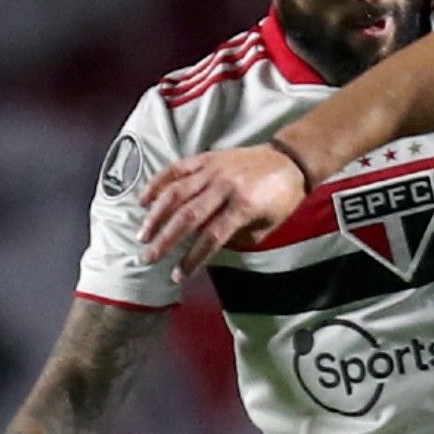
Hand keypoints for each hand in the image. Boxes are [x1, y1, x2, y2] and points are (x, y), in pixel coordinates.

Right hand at [139, 143, 308, 281]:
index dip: (193, 258)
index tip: (178, 275)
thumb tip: (207, 246)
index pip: (212, 237)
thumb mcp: (267, 226)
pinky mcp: (207, 158)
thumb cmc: (281, 198)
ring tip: (143, 234)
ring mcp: (214, 170)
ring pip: (177, 192)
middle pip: (189, 216)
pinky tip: (144, 200)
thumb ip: (237, 238)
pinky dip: (158, 184)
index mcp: (245, 206)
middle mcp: (226, 187)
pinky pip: (177, 169)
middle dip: (166, 240)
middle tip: (148, 257)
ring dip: (156, 215)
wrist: (290, 160)